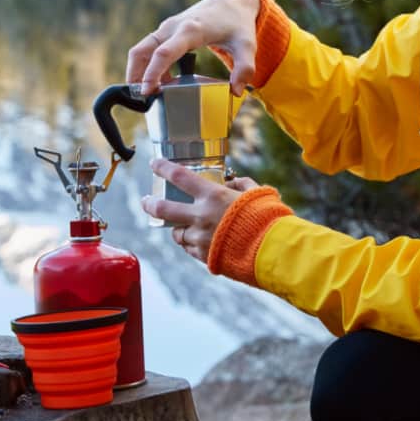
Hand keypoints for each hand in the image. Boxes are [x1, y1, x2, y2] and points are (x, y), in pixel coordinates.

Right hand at [127, 0, 260, 96]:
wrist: (232, 3)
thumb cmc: (238, 24)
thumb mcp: (247, 45)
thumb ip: (244, 68)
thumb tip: (235, 92)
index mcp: (191, 30)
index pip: (164, 53)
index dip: (153, 73)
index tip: (147, 91)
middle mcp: (173, 27)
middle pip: (142, 51)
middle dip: (135, 75)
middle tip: (140, 99)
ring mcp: (167, 28)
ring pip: (141, 50)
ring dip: (138, 72)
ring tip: (148, 95)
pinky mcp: (166, 32)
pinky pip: (148, 49)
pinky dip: (148, 66)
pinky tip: (161, 84)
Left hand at [145, 161, 259, 262]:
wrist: (273, 251)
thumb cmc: (267, 218)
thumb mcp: (256, 193)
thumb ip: (240, 184)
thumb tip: (230, 183)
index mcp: (213, 196)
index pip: (179, 177)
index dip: (163, 168)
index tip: (154, 164)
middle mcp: (201, 216)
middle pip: (163, 209)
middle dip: (150, 204)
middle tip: (145, 201)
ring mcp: (200, 238)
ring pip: (178, 234)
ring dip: (180, 229)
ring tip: (188, 227)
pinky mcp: (204, 256)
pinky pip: (190, 249)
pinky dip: (193, 244)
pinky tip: (203, 241)